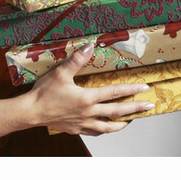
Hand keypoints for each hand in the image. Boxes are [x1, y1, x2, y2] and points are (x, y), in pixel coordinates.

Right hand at [25, 41, 152, 135]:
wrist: (31, 112)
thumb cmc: (44, 93)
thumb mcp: (60, 73)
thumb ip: (77, 60)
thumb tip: (90, 47)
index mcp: (87, 98)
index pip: (115, 93)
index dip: (131, 90)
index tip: (145, 88)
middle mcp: (89, 113)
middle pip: (117, 112)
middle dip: (135, 108)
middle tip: (149, 105)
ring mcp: (83, 123)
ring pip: (108, 127)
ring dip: (122, 123)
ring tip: (131, 120)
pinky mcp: (76, 129)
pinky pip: (95, 132)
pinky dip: (104, 130)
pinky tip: (106, 127)